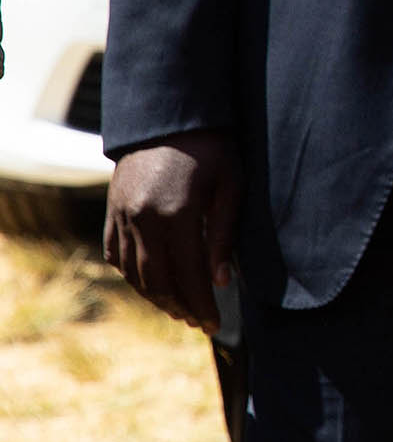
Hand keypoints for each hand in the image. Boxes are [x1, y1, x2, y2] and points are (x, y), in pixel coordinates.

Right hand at [104, 130, 238, 331]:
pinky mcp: (111, 211)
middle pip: (157, 280)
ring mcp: (121, 216)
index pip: (188, 274)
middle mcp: (142, 219)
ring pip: (134, 272)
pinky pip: (116, 255)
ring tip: (180, 310)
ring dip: (156, 296)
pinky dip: (133, 275)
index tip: (215, 324)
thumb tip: (221, 281)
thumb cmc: (213, 149)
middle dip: (180, 306)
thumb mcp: (231, 186)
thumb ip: (224, 234)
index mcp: (176, 213)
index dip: (201, 303)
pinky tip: (152, 285)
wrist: (169, 117)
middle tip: (199, 323)